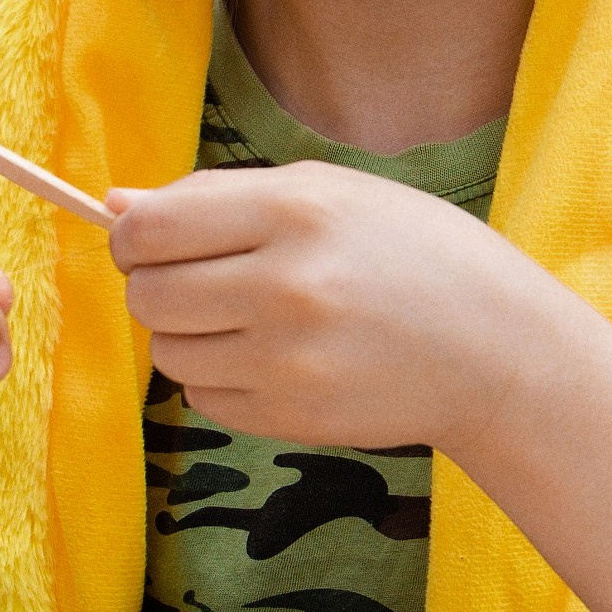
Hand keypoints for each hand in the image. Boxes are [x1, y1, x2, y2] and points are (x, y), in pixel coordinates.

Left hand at [107, 162, 544, 451]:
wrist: (497, 350)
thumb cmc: (413, 253)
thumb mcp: (330, 193)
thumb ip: (218, 194)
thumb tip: (115, 202)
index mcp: (294, 212)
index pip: (149, 229)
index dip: (132, 235)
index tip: (150, 239)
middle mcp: (284, 287)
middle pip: (147, 295)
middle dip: (158, 285)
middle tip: (205, 279)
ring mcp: (286, 360)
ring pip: (167, 353)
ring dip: (189, 334)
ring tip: (248, 318)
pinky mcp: (290, 418)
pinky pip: (203, 398)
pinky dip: (221, 378)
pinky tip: (275, 358)